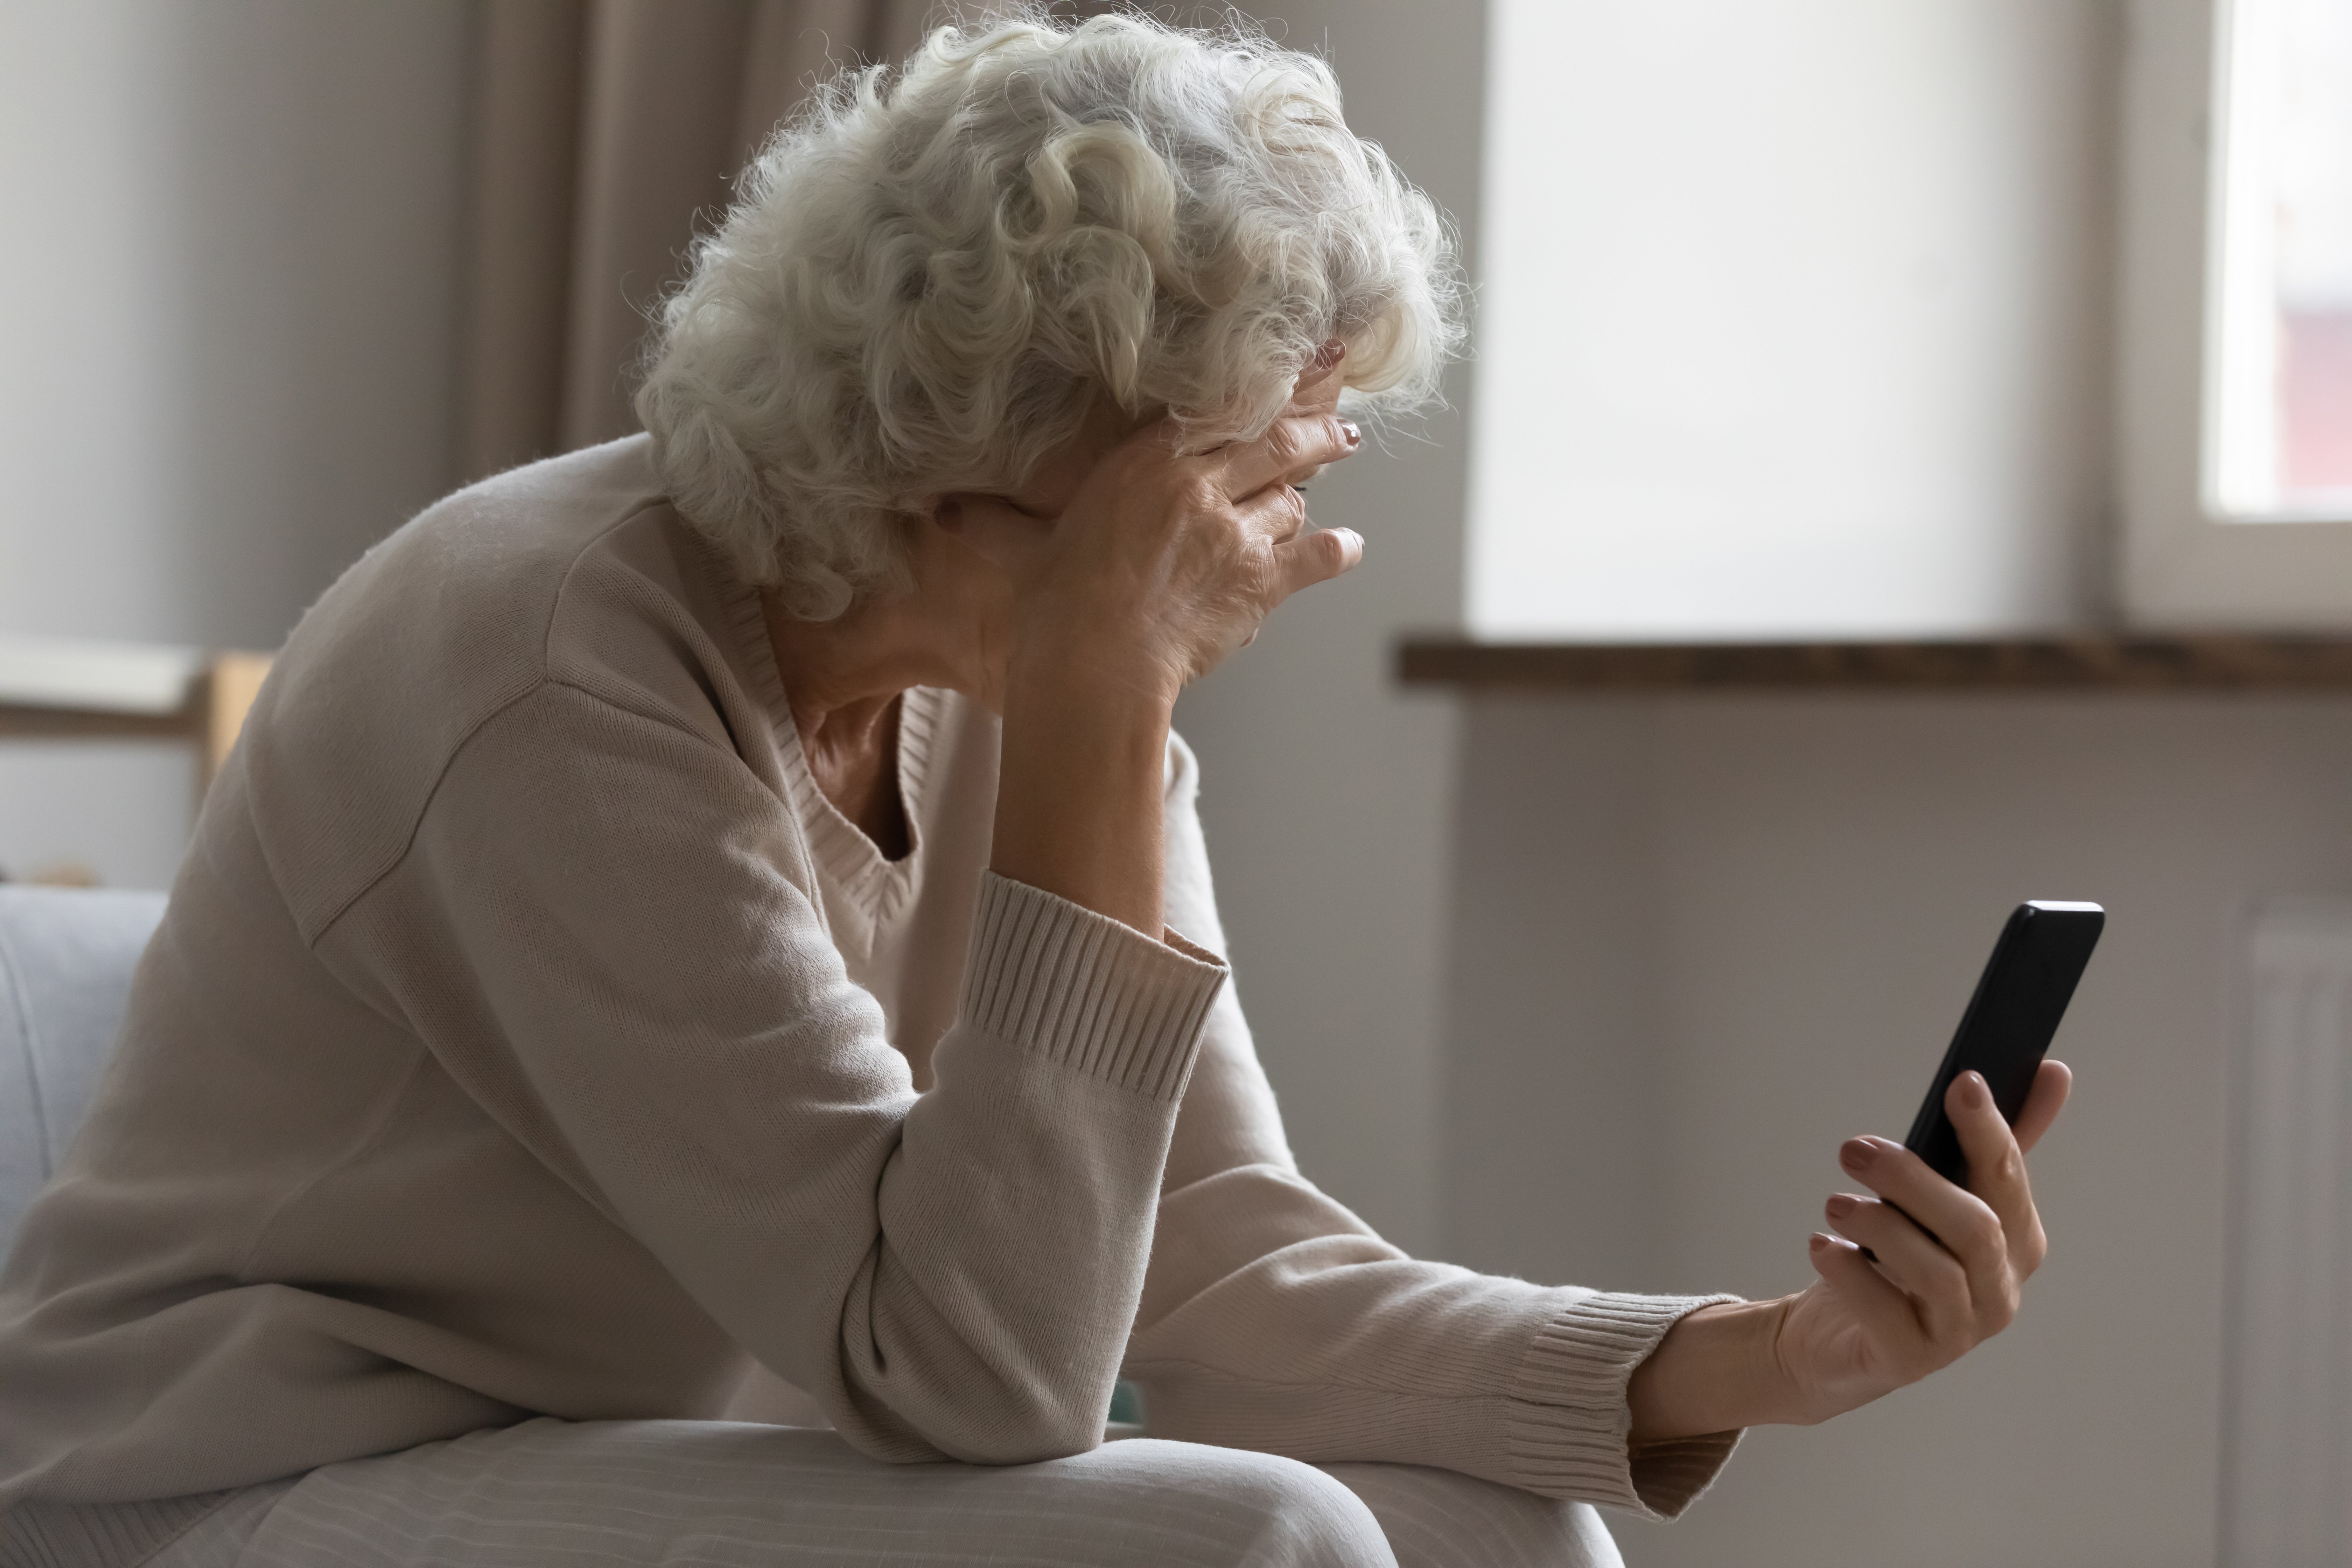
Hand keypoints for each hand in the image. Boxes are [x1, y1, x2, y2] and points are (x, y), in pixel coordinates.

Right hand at [948, 344, 1364, 704]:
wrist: (1093, 664)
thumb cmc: (1050, 610)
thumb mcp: (1018, 553)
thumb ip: (986, 523)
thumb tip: (929, 511)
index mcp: (1143, 464)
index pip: (1217, 409)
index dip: (1262, 390)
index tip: (1293, 369)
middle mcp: (1198, 486)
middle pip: (1274, 442)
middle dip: (1313, 431)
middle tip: (1340, 425)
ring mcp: (1235, 533)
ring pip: (1291, 498)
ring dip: (1307, 497)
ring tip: (1327, 484)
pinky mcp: (1259, 582)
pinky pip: (1314, 555)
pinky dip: (1335, 550)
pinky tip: (1350, 547)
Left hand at [1628, 1060, 2070, 1440]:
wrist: (1837, 1335)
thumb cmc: (1894, 1256)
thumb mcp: (1938, 1194)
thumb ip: (1988, 1142)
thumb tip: (2053, 1073)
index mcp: (2015, 1238)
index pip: (2008, 1178)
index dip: (1989, 1129)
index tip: (1963, 1083)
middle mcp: (1998, 1288)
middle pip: (1975, 1226)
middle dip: (1913, 1178)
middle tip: (1854, 1149)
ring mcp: (1961, 1330)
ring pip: (1937, 1270)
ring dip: (1878, 1226)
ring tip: (1834, 1206)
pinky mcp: (1913, 1359)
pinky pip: (1887, 1313)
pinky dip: (1850, 1274)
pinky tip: (1822, 1248)